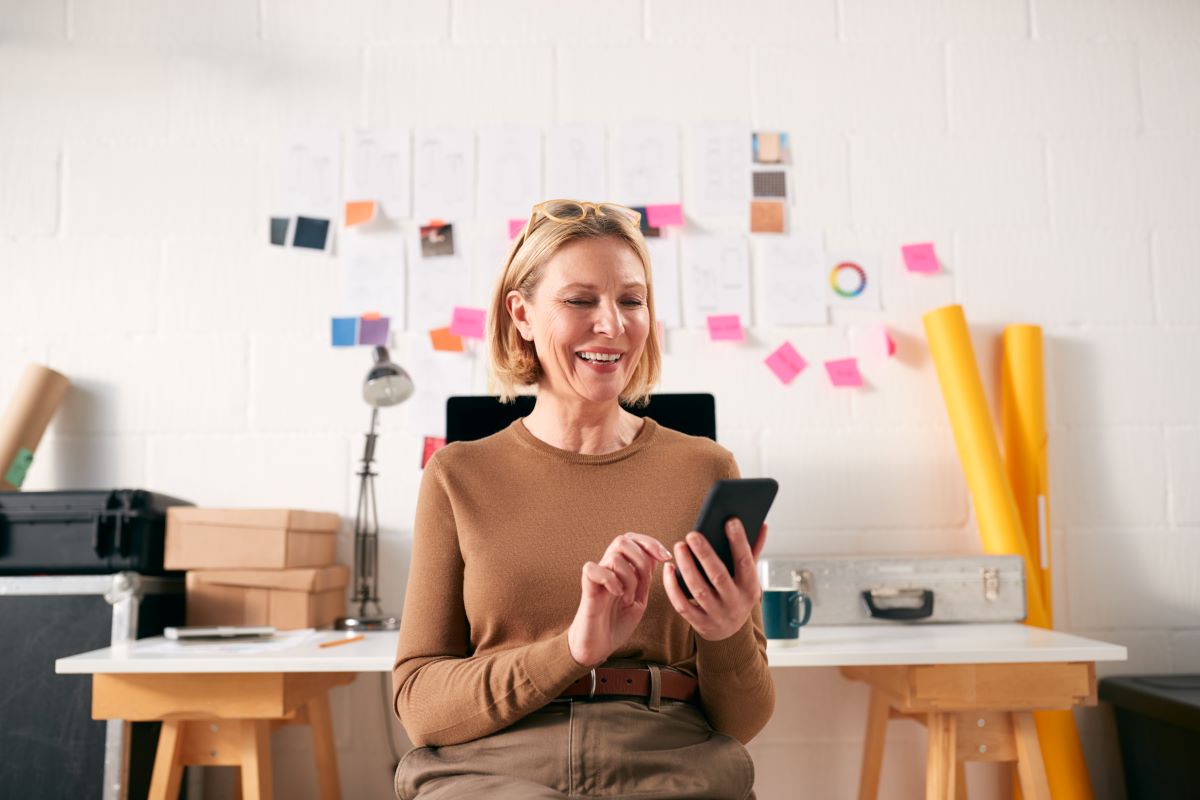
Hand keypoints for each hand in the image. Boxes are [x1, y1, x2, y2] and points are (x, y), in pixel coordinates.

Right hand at [568, 532, 672, 666]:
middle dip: (642, 557)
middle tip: (646, 581)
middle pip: (622, 540)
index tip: (666, 557)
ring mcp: (597, 577)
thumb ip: (646, 578)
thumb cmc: (616, 624)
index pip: (632, 539)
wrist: (598, 647)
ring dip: (628, 577)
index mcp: (621, 569)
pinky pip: (594, 569)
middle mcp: (608, 569)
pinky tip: (616, 594)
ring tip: (627, 598)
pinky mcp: (587, 588)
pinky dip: (610, 580)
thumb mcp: (639, 599)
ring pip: (614, 556)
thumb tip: (657, 556)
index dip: (650, 543)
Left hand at [664, 519, 767, 641]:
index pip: (745, 562)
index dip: (739, 542)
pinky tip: (669, 568)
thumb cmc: (737, 595)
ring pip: (698, 590)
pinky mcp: (699, 623)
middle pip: (718, 576)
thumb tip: (762, 525)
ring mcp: (716, 614)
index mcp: (749, 587)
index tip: (730, 521)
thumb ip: (753, 551)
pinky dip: (673, 587)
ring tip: (679, 547)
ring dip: (687, 567)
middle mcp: (734, 602)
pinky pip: (682, 605)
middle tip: (692, 534)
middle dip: (705, 554)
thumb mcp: (749, 577)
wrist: (730, 633)